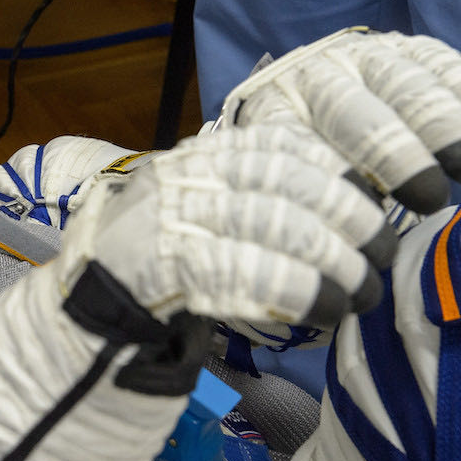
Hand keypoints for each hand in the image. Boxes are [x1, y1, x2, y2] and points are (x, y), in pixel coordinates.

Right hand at [0, 122, 391, 460]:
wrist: (82, 317)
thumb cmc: (156, 271)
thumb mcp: (201, 216)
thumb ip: (254, 200)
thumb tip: (349, 203)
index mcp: (195, 157)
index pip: (276, 143)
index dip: (334, 170)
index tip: (372, 199)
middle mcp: (180, 177)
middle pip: (283, 184)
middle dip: (345, 221)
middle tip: (379, 257)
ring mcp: (166, 217)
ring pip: (271, 227)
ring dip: (330, 263)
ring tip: (361, 293)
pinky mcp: (159, 263)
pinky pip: (242, 271)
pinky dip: (295, 292)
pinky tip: (325, 311)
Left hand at [219, 27, 460, 213]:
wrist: (301, 93)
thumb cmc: (299, 162)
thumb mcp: (289, 187)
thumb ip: (310, 212)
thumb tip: (345, 268)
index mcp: (272, 117)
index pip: (298, 151)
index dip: (338, 191)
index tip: (371, 235)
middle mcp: (310, 78)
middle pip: (352, 112)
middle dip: (397, 156)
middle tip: (430, 197)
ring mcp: (357, 55)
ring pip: (401, 82)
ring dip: (442, 126)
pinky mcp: (399, 45)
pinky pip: (437, 60)